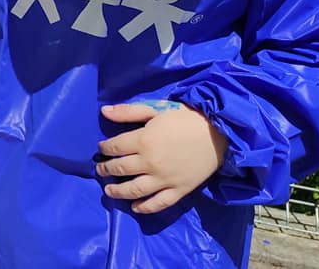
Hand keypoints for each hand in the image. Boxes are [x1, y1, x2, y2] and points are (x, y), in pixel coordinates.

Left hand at [96, 101, 227, 213]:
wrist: (218, 133)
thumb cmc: (184, 118)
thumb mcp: (155, 110)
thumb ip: (128, 112)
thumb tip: (103, 111)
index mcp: (143, 141)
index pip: (115, 147)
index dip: (105, 148)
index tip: (102, 149)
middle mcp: (150, 163)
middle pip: (121, 169)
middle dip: (106, 170)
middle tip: (100, 170)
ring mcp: (165, 179)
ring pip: (135, 190)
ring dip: (118, 192)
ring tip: (109, 190)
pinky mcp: (179, 190)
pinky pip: (159, 203)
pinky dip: (145, 208)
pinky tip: (135, 208)